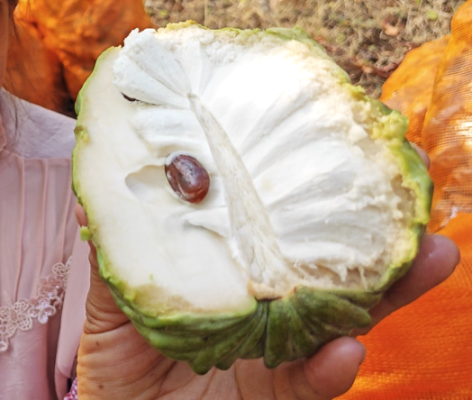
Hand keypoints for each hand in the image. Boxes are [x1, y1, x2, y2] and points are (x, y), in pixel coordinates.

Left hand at [73, 204, 458, 398]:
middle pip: (331, 263)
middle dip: (378, 230)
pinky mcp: (278, 397)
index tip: (346, 146)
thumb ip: (117, 257)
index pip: (277, 227)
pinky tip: (347, 349)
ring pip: (345, 317)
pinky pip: (313, 383)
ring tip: (428, 259)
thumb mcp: (112, 304)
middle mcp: (267, 305)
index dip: (308, 193)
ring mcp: (279, 351)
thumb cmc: (118, 360)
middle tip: (419, 195)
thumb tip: (93, 201)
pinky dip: (331, 368)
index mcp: (232, 271)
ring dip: (390, 291)